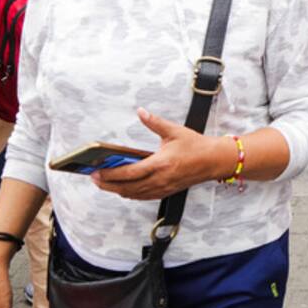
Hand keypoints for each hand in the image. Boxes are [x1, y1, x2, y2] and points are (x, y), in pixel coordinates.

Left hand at [91, 109, 230, 199]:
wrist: (214, 161)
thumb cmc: (195, 145)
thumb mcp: (174, 131)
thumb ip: (154, 122)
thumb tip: (140, 111)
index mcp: (160, 164)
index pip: (129, 173)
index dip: (110, 174)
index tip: (96, 171)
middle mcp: (160, 180)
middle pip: (126, 188)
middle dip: (107, 185)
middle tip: (93, 178)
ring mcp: (162, 188)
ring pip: (133, 195)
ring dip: (116, 190)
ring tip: (103, 183)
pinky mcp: (166, 192)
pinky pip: (142, 196)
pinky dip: (129, 193)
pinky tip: (123, 188)